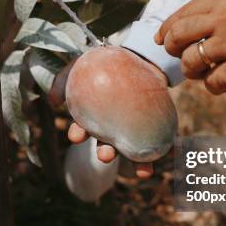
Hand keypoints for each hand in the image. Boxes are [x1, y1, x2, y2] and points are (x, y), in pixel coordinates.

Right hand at [50, 59, 156, 178]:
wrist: (133, 54)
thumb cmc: (100, 65)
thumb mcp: (78, 67)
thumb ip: (63, 80)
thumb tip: (54, 101)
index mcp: (92, 119)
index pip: (82, 129)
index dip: (78, 134)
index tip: (76, 136)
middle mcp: (111, 128)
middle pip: (108, 145)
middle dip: (106, 154)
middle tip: (106, 155)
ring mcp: (132, 126)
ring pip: (134, 148)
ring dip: (137, 162)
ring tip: (144, 171)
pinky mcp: (152, 122)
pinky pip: (159, 136)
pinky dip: (166, 147)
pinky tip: (171, 153)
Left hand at [155, 0, 225, 94]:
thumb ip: (214, 11)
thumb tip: (179, 26)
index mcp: (222, 1)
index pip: (180, 14)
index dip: (165, 29)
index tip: (161, 39)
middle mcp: (223, 20)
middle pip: (177, 36)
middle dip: (172, 49)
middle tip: (180, 55)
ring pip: (189, 62)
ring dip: (191, 70)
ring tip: (205, 70)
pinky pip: (211, 83)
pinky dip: (212, 85)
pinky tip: (222, 81)